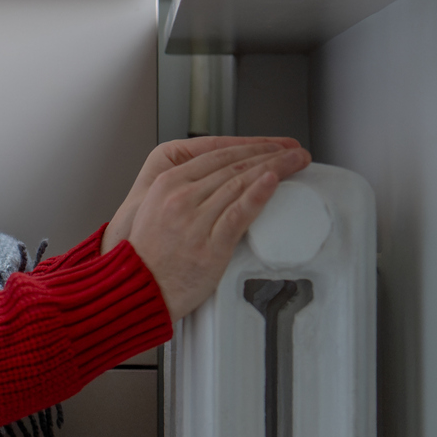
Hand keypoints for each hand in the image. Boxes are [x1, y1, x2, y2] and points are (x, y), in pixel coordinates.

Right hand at [102, 136, 310, 318]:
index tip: (271, 146)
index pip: (216, 155)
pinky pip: (239, 214)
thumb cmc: (150, 256)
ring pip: (240, 185)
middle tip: (293, 151)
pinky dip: (258, 195)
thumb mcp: (156, 210)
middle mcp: (180, 198)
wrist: (139, 291)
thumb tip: (221, 179)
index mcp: (167, 184)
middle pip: (233, 166)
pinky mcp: (210, 247)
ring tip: (296, 162)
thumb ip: (185, 191)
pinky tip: (274, 182)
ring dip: (275, 169)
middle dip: (269, 154)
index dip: (250, 146)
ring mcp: (195, 222)